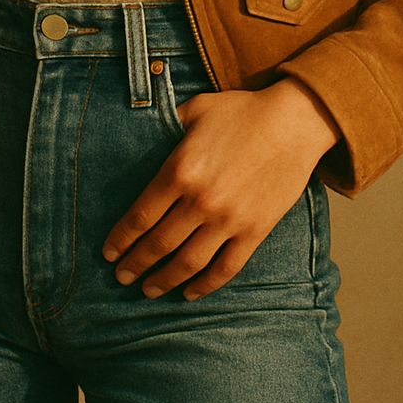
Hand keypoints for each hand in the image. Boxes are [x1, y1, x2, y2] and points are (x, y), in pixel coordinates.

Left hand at [102, 77, 339, 299]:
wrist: (295, 122)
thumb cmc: (242, 112)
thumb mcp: (196, 109)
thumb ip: (166, 125)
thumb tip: (142, 132)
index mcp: (180, 170)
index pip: (141, 215)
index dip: (121, 239)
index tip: (108, 253)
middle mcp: (201, 200)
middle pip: (159, 244)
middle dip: (135, 264)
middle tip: (121, 277)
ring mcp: (229, 219)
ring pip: (188, 263)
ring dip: (164, 280)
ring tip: (148, 290)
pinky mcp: (255, 231)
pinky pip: (226, 268)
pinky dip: (205, 285)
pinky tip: (189, 293)